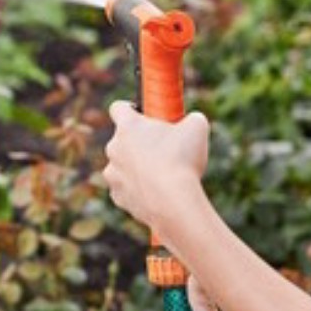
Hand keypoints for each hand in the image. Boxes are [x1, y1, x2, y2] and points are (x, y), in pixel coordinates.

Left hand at [103, 101, 208, 245]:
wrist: (173, 202)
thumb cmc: (183, 160)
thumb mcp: (197, 128)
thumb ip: (192, 118)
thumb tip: (194, 120)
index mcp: (127, 127)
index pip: (118, 108)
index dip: (131, 109)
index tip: (143, 115)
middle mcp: (113, 148)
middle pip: (122, 139)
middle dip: (139, 142)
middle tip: (163, 149)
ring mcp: (112, 173)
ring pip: (122, 166)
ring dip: (136, 167)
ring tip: (161, 174)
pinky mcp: (117, 196)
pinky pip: (125, 188)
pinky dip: (137, 189)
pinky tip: (156, 191)